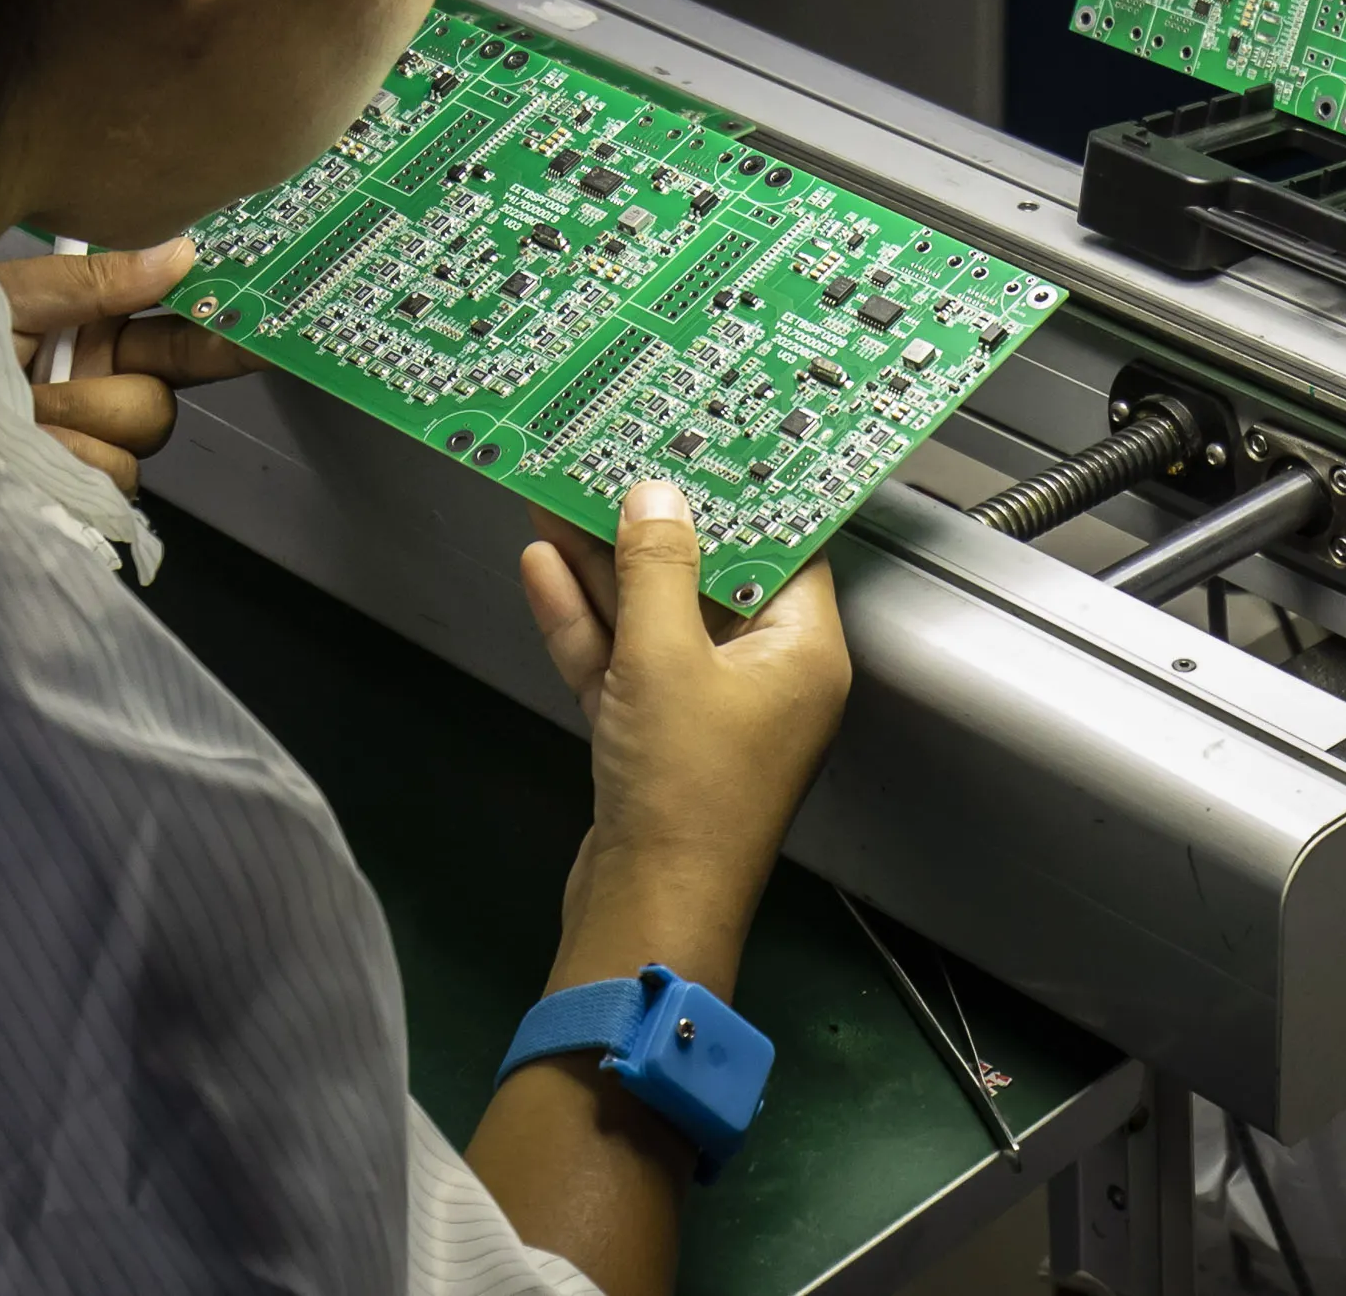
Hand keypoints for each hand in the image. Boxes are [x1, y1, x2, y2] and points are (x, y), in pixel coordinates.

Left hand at [0, 237, 256, 495]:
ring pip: (138, 447)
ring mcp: (86, 449)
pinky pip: (110, 483)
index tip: (272, 325)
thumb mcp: (8, 299)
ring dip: (78, 431)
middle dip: (108, 397)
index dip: (228, 333)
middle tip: (46, 388)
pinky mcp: (71, 494)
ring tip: (20, 419)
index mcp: (95, 338)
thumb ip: (94, 283)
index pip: (181, 337)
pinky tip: (27, 451)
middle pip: (161, 404)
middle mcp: (100, 393)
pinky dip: (70, 465)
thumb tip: (182, 250)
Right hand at [516, 482, 850, 1000]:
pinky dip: (585, 618)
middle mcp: (763, 676)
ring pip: (653, 616)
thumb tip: (657, 494)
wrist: (644, 910)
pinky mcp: (652, 736)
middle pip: (708, 576)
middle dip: (653, 520)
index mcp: (802, 652)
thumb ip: (657, 567)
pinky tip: (544, 563)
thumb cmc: (683, 791)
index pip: (783, 549)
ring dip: (605, 562)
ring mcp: (704, 707)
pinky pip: (622, 660)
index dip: (741, 492)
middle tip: (612, 454)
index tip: (702, 436)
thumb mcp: (665, 658)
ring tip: (558, 490)